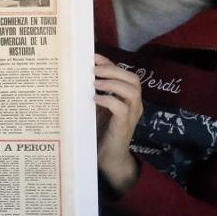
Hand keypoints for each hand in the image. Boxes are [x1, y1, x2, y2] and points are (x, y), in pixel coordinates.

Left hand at [94, 53, 142, 194]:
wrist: (108, 158)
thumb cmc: (102, 132)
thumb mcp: (99, 109)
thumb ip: (96, 93)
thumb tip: (81, 74)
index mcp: (130, 99)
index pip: (126, 74)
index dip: (111, 64)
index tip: (94, 57)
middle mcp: (135, 105)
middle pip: (133, 79)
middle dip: (113, 70)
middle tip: (94, 69)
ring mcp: (132, 116)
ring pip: (131, 91)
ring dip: (112, 83)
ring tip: (95, 83)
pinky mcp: (124, 126)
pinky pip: (121, 108)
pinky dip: (109, 100)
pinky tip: (95, 99)